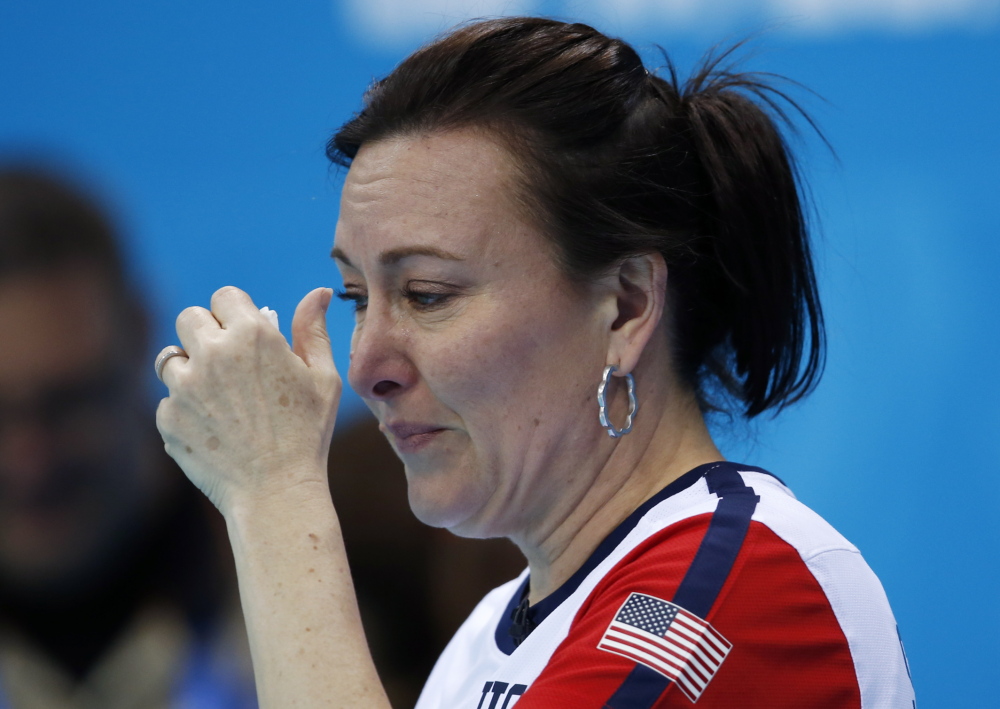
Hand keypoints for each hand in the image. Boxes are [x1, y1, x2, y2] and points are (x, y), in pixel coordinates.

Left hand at [156, 286, 340, 514]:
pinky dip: (186, 411)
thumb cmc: (309, 433)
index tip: (244, 333)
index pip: (225, 296)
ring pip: (171, 359)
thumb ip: (314, 329)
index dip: (235, 313)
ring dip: (191, 371)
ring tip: (219, 399)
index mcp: (252, 335)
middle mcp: (212, 353)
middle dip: (204, 332)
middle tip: (225, 360)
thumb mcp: (323, 378)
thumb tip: (320, 292)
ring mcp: (184, 386)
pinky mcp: (167, 417)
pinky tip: (215, 431)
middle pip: (188, 317)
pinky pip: (169, 401)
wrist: (276, 492)